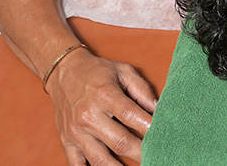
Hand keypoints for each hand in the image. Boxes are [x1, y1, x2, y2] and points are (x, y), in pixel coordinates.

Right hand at [46, 50, 158, 165]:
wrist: (63, 71)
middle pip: (120, 142)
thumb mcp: (123, 71)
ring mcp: (76, 131)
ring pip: (100, 160)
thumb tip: (159, 110)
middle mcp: (89, 115)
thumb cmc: (97, 72)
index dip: (150, 128)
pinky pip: (76, 165)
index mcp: (105, 95)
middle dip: (142, 153)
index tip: (163, 135)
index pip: (132, 116)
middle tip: (156, 157)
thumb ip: (143, 90)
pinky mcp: (66, 141)